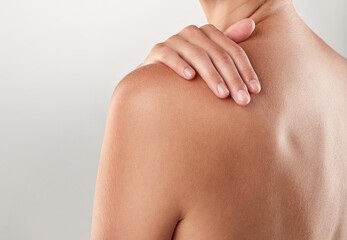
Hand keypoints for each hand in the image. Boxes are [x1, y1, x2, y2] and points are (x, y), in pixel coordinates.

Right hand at [137, 18, 260, 104]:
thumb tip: (251, 24)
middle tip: (242, 100)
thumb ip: (229, 44)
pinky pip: (170, 56)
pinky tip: (190, 77)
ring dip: (212, 75)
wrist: (159, 74)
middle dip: (233, 79)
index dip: (246, 70)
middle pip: (219, 55)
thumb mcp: (212, 57)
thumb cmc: (190, 67)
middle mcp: (193, 32)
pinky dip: (180, 65)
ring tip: (222, 94)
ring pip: (198, 55)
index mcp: (209, 32)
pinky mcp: (158, 50)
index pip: (234, 51)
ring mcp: (175, 40)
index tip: (255, 91)